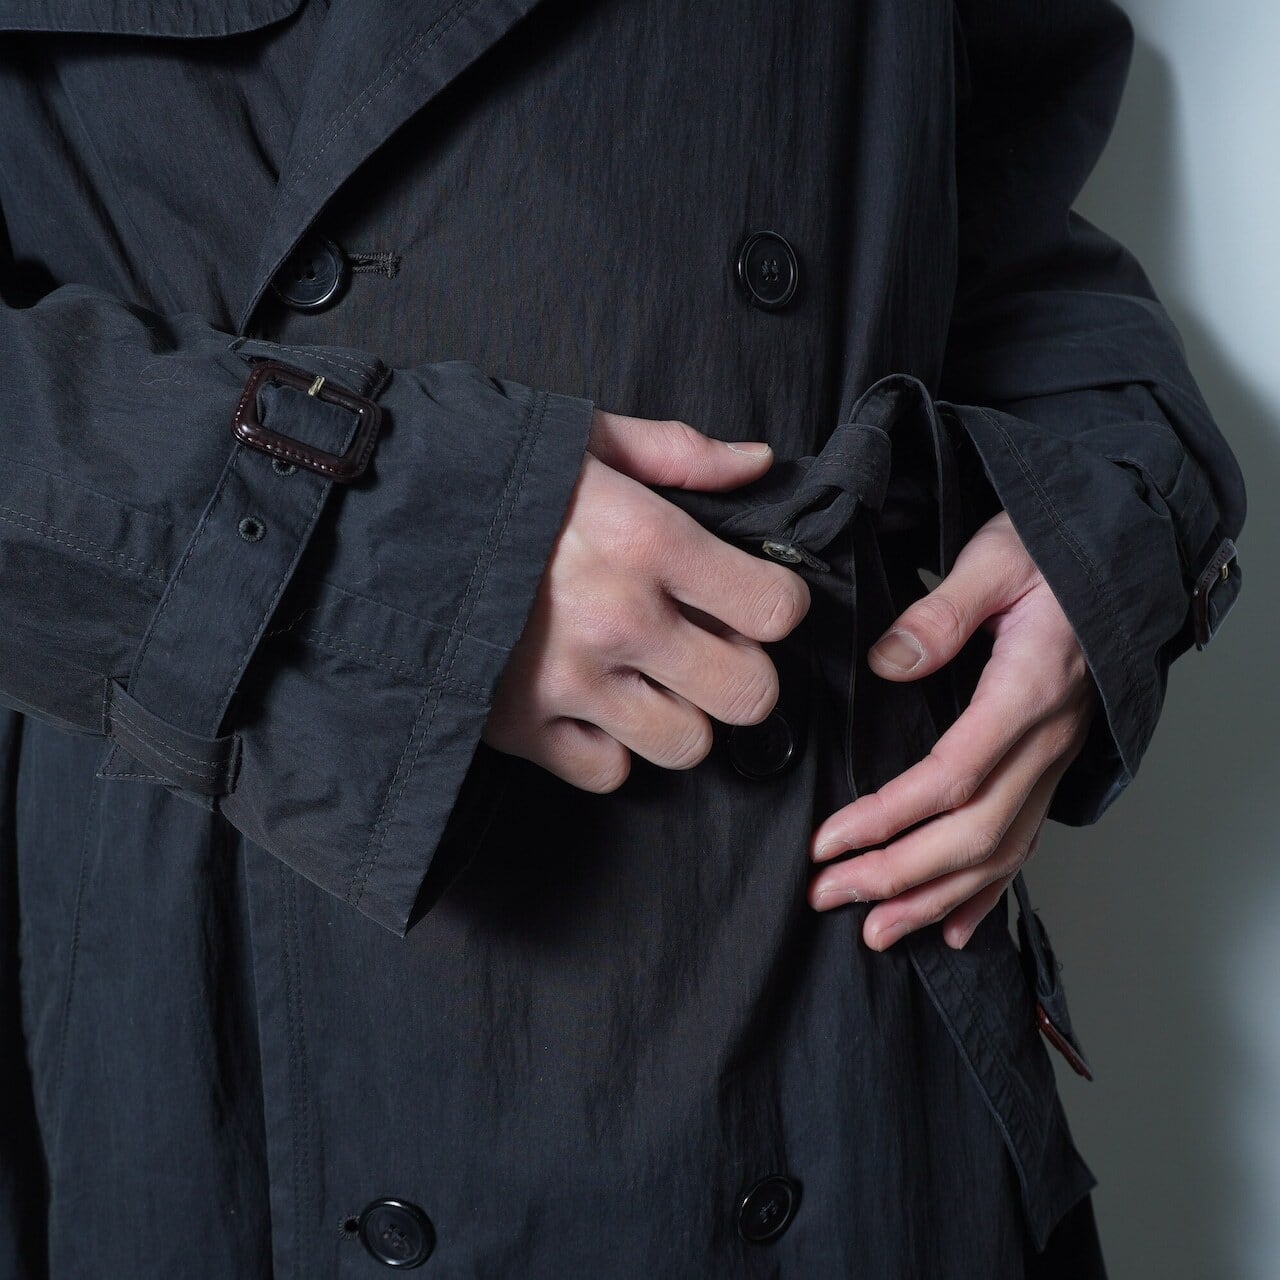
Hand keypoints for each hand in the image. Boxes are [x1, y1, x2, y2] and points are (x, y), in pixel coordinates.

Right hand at [483, 409, 810, 791]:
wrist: (371, 525)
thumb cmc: (484, 476)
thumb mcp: (582, 439)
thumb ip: (677, 452)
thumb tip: (757, 464)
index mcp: (646, 541)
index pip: (774, 609)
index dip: (774, 605)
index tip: (748, 598)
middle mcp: (620, 620)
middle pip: (749, 694)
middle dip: (741, 672)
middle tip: (709, 649)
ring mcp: (571, 684)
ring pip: (687, 744)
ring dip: (680, 715)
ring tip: (648, 679)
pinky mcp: (522, 728)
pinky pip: (608, 774)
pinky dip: (610, 750)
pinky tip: (593, 708)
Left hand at [807, 510, 1098, 949]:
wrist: (1114, 559)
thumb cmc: (1050, 554)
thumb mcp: (993, 560)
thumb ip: (940, 614)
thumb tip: (888, 662)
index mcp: (1026, 694)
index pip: (952, 777)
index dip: (888, 818)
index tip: (830, 841)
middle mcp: (1045, 741)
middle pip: (974, 834)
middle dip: (899, 877)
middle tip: (830, 897)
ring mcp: (1053, 760)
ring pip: (1001, 853)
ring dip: (936, 900)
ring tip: (878, 932)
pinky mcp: (1050, 765)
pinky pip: (1024, 842)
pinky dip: (988, 892)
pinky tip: (954, 928)